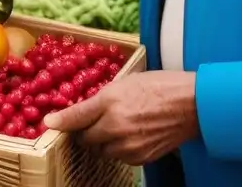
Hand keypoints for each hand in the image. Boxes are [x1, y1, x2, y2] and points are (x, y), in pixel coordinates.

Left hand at [44, 71, 199, 165]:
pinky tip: (133, 134)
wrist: (193, 105)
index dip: (60, 121)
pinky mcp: (139, 158)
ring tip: (121, 125)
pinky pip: (118, 156)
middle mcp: (115, 126)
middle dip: (87, 130)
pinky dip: (120, 148)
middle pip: (85, 138)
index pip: (76, 117)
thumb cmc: (160, 86)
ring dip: (104, 141)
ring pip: (102, 150)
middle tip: (97, 120)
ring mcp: (127, 145)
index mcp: (111, 102)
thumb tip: (81, 110)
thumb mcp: (127, 82)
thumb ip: (101, 98)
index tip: (49, 124)